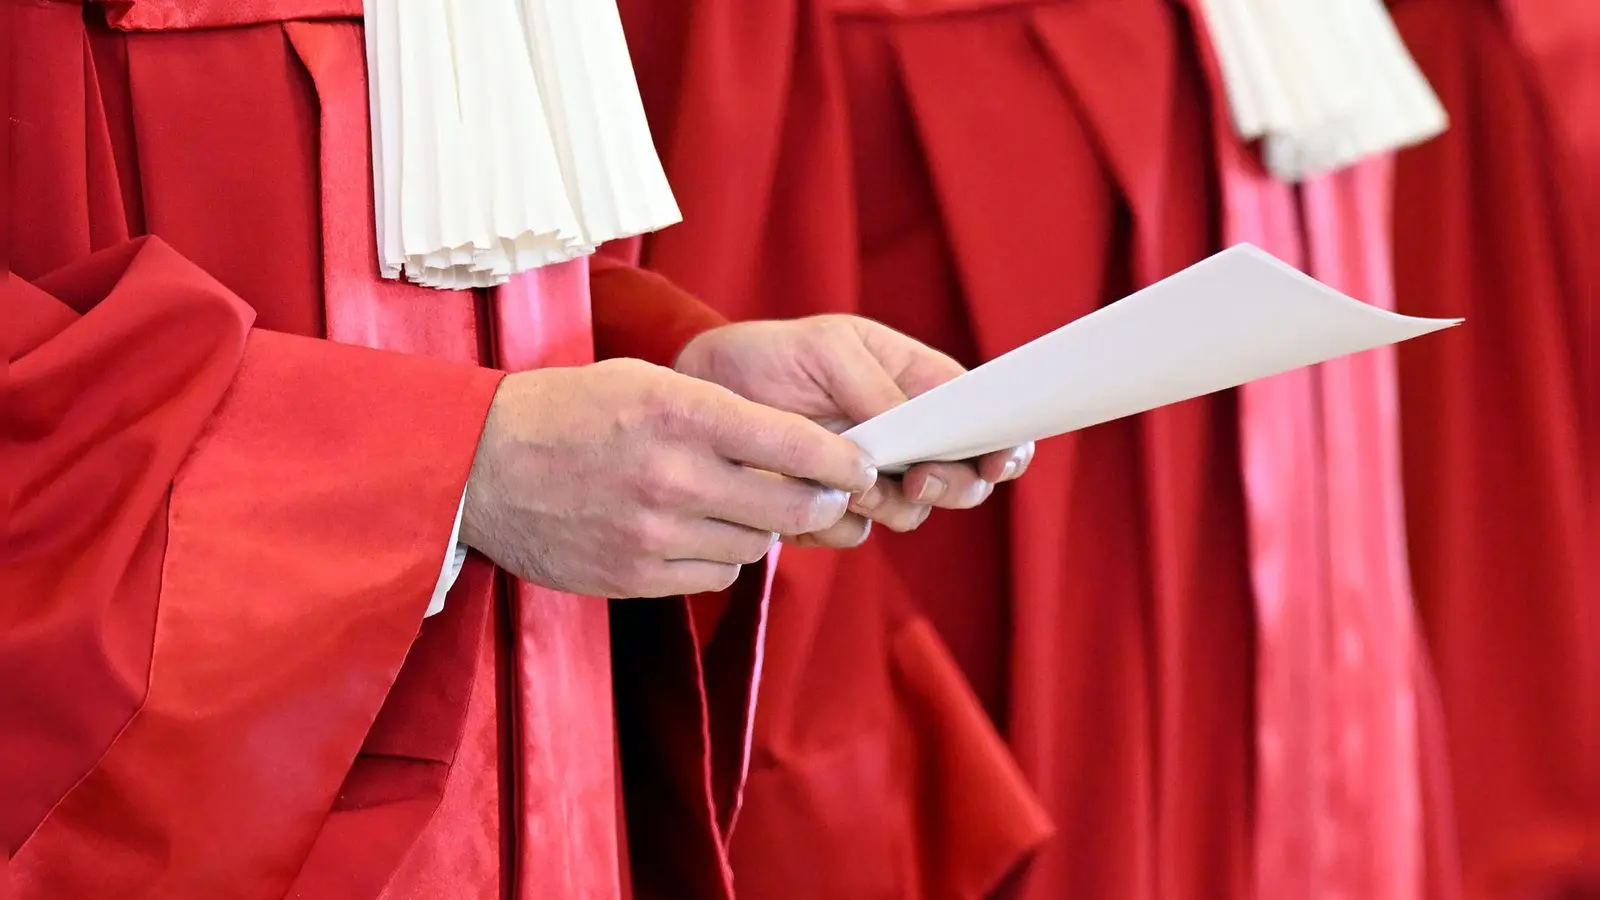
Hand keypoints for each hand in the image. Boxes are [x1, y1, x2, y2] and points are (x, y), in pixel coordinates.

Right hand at [460, 359, 876, 596]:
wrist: (479, 465)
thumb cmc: (569, 412)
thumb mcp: (646, 383)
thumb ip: (721, 414)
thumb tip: (800, 452)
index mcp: (680, 412)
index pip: (793, 442)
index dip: (843, 460)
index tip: (864, 466)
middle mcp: (672, 475)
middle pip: (790, 505)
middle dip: (820, 501)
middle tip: (827, 495)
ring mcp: (653, 533)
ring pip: (756, 544)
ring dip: (761, 528)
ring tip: (733, 505)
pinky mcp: (634, 578)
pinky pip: (715, 576)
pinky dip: (719, 558)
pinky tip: (694, 534)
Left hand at [674, 315, 1032, 547]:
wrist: (700, 393)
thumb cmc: (768, 356)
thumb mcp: (826, 350)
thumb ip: (876, 386)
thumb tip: (913, 429)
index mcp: (916, 385)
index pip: (982, 419)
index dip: (1003, 444)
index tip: (1000, 461)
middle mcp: (903, 437)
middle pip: (962, 478)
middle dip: (950, 484)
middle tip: (917, 478)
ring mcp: (868, 479)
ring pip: (910, 512)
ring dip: (887, 503)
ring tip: (847, 481)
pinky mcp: (828, 512)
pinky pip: (852, 533)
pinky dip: (833, 520)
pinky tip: (803, 494)